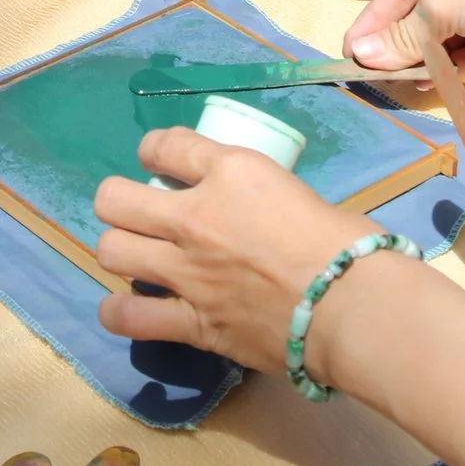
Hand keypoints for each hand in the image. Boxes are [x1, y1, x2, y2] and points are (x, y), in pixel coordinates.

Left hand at [91, 129, 384, 375]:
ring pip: (111, 251)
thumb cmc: (347, 244)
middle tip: (140, 215)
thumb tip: (252, 218)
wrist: (353, 306)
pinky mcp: (191, 321)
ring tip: (137, 257)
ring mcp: (186, 271)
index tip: (158, 161)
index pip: (164, 144)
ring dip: (121, 251)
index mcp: (230, 172)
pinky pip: (128, 317)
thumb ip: (259, 199)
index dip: (154, 150)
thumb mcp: (295, 193)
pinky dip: (120, 313)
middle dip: (120, 202)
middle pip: (114, 198)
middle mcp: (194, 217)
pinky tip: (127, 309)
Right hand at [340, 0, 464, 84]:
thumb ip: (403, 34)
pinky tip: (440, 80)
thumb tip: (363, 54)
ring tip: (407, 80)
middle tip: (375, 72)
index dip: (374, 19)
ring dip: (429, 59)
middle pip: (420, 14)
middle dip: (401, 43)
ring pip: (445, 37)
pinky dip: (458, 66)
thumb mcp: (442, 4)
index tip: (352, 50)